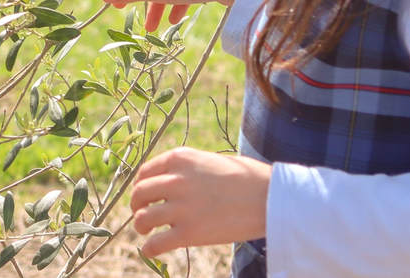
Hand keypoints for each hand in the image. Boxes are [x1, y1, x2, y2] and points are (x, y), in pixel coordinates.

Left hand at [131, 147, 269, 256]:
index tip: (143, 195)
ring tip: (145, 231)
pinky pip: (157, 243)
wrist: (272, 199)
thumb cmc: (249, 179)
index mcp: (179, 159)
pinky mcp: (190, 233)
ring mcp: (181, 207)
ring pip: (142, 218)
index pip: (145, 173)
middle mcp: (175, 180)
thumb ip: (187, 170)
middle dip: (136, 205)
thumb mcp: (210, 161)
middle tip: (141, 213)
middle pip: (139, 194)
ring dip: (140, 225)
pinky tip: (150, 250)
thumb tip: (169, 182)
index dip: (140, 186)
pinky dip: (149, 249)